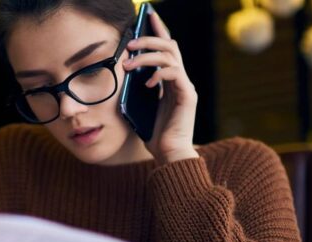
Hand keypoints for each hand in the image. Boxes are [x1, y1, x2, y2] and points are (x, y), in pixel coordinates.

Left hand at [122, 9, 199, 163]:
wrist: (169, 156)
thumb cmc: (154, 135)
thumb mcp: (140, 107)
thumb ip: (136, 89)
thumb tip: (124, 72)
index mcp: (171, 81)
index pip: (167, 48)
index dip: (159, 30)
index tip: (149, 15)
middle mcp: (181, 80)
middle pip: (170, 46)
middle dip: (150, 38)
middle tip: (130, 43)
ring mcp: (186, 87)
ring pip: (171, 56)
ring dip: (147, 56)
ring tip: (128, 65)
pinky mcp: (188, 96)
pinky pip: (174, 74)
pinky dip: (158, 74)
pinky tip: (145, 84)